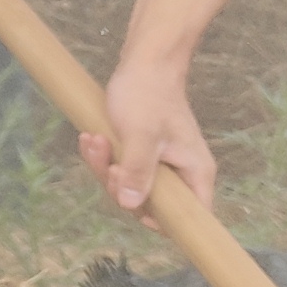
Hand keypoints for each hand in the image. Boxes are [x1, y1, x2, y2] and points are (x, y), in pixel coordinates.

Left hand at [81, 56, 214, 214]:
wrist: (143, 64)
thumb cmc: (147, 96)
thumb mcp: (141, 136)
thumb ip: (139, 171)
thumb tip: (132, 205)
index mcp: (195, 173)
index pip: (190, 217)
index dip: (161, 221)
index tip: (131, 204)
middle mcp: (181, 172)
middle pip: (150, 203)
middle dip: (121, 185)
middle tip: (109, 164)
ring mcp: (161, 163)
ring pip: (129, 184)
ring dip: (105, 166)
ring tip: (93, 140)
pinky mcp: (142, 153)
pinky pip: (120, 166)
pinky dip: (103, 155)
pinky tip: (91, 138)